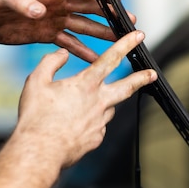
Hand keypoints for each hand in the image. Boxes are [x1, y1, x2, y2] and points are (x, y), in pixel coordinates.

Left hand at [0, 0, 135, 62]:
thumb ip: (20, 2)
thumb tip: (40, 10)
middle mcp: (54, 4)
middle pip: (88, 7)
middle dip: (109, 14)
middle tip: (128, 21)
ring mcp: (52, 19)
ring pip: (83, 26)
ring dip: (101, 33)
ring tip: (119, 40)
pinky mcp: (45, 34)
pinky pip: (68, 43)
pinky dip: (82, 51)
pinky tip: (95, 58)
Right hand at [13, 31, 156, 168]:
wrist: (39, 151)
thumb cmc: (36, 117)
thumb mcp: (36, 81)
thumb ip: (50, 62)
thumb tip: (62, 54)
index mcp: (85, 84)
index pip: (110, 59)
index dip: (126, 45)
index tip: (138, 37)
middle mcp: (97, 102)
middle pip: (126, 87)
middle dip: (141, 78)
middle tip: (152, 74)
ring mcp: (99, 122)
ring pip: (110, 107)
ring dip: (106, 102)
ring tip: (92, 103)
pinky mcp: (96, 138)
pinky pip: (98, 126)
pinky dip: (93, 122)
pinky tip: (78, 124)